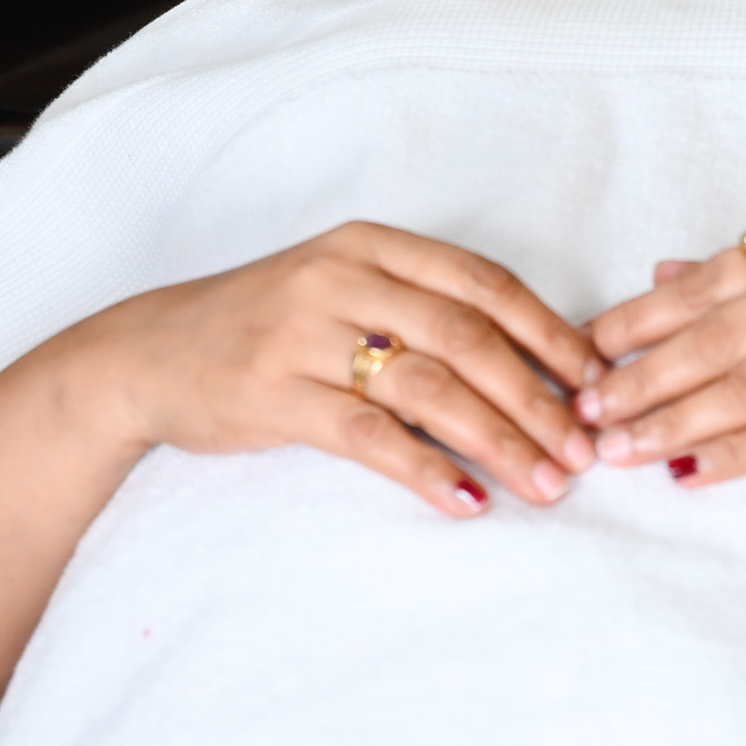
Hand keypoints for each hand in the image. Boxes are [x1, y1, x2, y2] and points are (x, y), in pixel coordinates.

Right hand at [76, 221, 598, 515]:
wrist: (149, 352)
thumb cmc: (266, 324)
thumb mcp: (341, 289)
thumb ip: (420, 311)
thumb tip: (532, 364)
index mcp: (371, 244)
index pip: (483, 281)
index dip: (548, 331)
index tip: (596, 380)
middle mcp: (342, 277)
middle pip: (467, 338)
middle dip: (536, 399)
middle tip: (583, 449)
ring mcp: (305, 334)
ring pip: (428, 388)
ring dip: (498, 441)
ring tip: (545, 483)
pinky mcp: (274, 393)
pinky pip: (368, 437)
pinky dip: (425, 470)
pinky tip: (467, 500)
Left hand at [575, 221, 745, 485]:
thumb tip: (661, 275)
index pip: (718, 278)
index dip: (645, 318)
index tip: (585, 350)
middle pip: (723, 334)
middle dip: (644, 376)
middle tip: (585, 412)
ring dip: (677, 421)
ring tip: (620, 450)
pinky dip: (739, 456)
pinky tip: (692, 476)